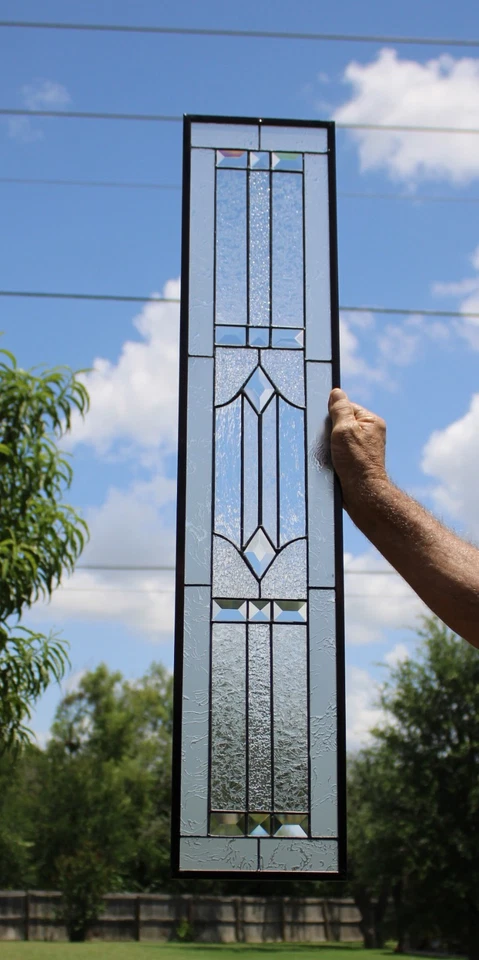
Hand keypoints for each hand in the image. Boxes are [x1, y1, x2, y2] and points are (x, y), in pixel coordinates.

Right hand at [328, 388, 387, 509]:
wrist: (361, 493)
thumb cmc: (356, 463)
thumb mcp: (344, 429)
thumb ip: (340, 409)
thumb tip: (336, 392)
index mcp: (371, 421)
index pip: (346, 406)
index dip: (333, 415)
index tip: (329, 427)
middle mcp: (370, 432)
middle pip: (340, 422)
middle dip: (331, 430)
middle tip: (331, 443)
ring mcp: (363, 446)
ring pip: (337, 437)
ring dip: (330, 444)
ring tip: (333, 455)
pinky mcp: (355, 459)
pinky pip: (339, 450)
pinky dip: (333, 455)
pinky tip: (333, 462)